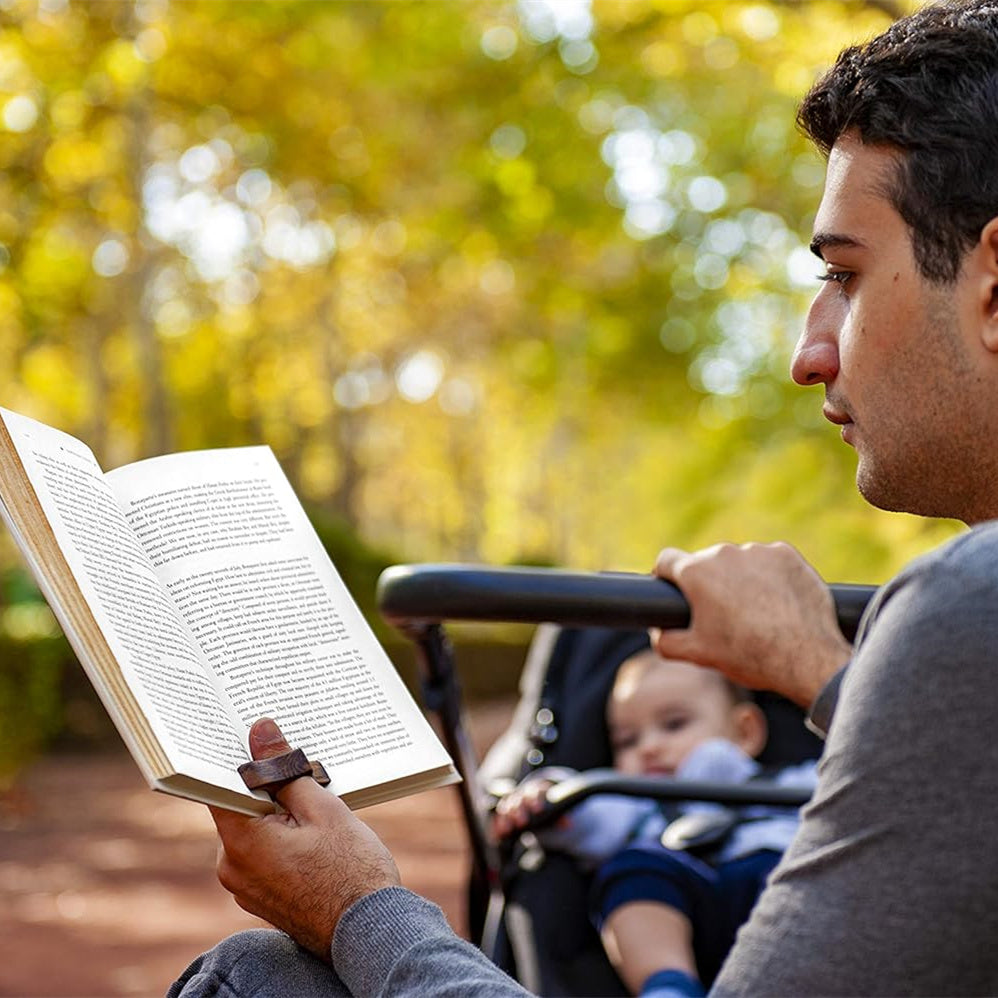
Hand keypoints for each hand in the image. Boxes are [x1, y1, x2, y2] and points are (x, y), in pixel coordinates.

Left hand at [210, 718, 399, 960]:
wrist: (369, 932)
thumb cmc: (351, 869)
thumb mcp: (321, 807)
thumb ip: (284, 770)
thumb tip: (260, 731)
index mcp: (240, 842)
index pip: (221, 786)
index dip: (238, 758)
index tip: (255, 735)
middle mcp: (232, 868)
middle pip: (239, 807)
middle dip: (268, 785)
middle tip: (303, 770)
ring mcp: (245, 887)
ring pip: (254, 830)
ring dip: (278, 812)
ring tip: (317, 805)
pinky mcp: (261, 897)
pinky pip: (263, 853)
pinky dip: (282, 837)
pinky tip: (315, 834)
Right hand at [491, 778, 555, 838]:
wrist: (535, 808)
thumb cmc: (546, 812)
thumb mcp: (554, 814)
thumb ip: (560, 818)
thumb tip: (568, 824)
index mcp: (536, 791)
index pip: (536, 791)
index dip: (536, 799)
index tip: (539, 810)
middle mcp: (521, 794)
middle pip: (519, 798)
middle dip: (520, 809)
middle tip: (522, 822)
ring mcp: (511, 801)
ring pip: (506, 805)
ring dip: (506, 817)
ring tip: (507, 830)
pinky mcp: (502, 811)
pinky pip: (497, 815)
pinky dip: (497, 824)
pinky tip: (497, 835)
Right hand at [652, 542, 851, 707]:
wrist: (806, 657)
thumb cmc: (749, 655)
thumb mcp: (698, 654)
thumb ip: (666, 641)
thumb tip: (659, 632)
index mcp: (697, 572)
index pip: (666, 560)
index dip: (665, 575)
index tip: (673, 588)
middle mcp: (724, 553)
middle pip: (706, 562)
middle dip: (709, 582)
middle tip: (722, 613)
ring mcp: (758, 551)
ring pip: (739, 561)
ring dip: (740, 578)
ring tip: (755, 611)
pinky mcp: (786, 554)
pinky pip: (768, 561)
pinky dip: (769, 576)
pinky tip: (777, 602)